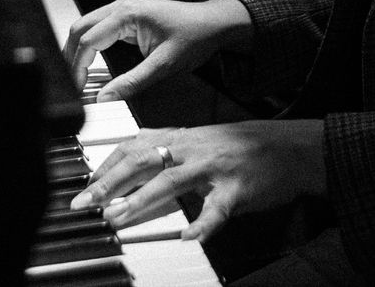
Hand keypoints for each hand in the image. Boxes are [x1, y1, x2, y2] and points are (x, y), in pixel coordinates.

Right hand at [63, 0, 250, 100]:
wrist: (214, 23)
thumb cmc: (194, 36)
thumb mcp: (163, 65)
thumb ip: (132, 82)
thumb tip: (106, 98)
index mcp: (126, 13)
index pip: (88, 40)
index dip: (77, 66)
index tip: (77, 89)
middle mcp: (121, 6)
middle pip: (80, 29)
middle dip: (71, 56)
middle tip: (71, 83)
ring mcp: (123, 8)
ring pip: (87, 26)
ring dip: (78, 49)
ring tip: (77, 76)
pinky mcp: (127, 15)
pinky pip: (99, 28)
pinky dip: (90, 45)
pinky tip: (90, 63)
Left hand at [69, 119, 326, 242]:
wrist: (290, 147)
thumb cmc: (243, 146)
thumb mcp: (202, 142)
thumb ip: (170, 152)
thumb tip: (133, 169)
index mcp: (183, 137)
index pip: (134, 146)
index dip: (107, 164)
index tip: (86, 184)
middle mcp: (193, 148)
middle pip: (143, 161)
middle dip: (109, 182)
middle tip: (84, 203)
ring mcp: (214, 168)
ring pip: (170, 181)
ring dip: (139, 201)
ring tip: (117, 218)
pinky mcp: (236, 189)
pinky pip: (216, 209)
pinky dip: (200, 225)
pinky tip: (187, 237)